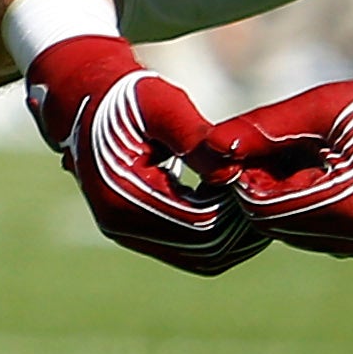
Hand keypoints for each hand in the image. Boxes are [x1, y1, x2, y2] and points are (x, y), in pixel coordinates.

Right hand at [24, 34, 261, 273]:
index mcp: (120, 195)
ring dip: (237, 234)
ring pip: (203, 257)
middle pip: (204, 247)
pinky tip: (237, 203)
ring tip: (255, 196)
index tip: (259, 176)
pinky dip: (222, 235)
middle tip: (266, 189)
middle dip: (243, 223)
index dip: (238, 206)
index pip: (198, 223)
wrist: (86, 98)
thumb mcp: (161, 105)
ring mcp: (127, 232)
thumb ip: (195, 138)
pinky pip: (193, 251)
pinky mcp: (140, 232)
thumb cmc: (127, 96)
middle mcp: (119, 224)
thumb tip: (231, 173)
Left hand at [195, 52, 352, 257]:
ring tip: (307, 155)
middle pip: (278, 223)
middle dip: (266, 187)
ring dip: (288, 197)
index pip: (264, 207)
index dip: (245, 176)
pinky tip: (327, 171)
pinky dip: (314, 206)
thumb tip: (210, 147)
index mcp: (348, 207)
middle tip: (276, 147)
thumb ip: (262, 129)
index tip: (247, 144)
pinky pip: (326, 232)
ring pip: (298, 231)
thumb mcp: (319, 107)